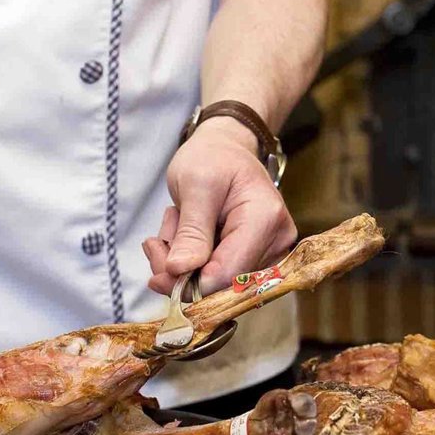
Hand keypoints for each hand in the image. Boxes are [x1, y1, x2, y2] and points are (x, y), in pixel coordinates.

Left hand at [142, 118, 296, 293]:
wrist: (226, 150)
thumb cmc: (212, 158)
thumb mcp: (195, 185)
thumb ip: (191, 230)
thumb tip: (180, 271)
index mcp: (265, 219)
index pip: (229, 274)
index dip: (190, 283)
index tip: (158, 271)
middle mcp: (277, 242)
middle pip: (224, 284)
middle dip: (183, 271)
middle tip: (157, 244)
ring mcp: (271, 253)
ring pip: (218, 284)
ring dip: (185, 265)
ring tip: (175, 227)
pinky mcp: (257, 260)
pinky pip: (219, 277)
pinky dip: (193, 264)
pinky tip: (184, 237)